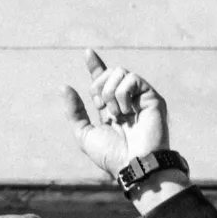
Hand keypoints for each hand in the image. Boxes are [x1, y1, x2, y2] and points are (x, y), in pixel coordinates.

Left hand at [62, 49, 169, 178]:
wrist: (133, 164)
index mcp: (110, 107)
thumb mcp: (84, 133)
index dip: (95, 66)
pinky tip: (125, 111)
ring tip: (115, 113)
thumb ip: (74, 110)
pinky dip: (122, 93)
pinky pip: (132, 79)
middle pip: (109, 72)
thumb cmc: (110, 155)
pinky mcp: (152, 98)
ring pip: (120, 72)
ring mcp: (140, 98)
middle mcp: (126, 101)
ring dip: (110, 92)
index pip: (103, 81)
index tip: (87, 52)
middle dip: (98, 86)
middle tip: (101, 107)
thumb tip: (64, 86)